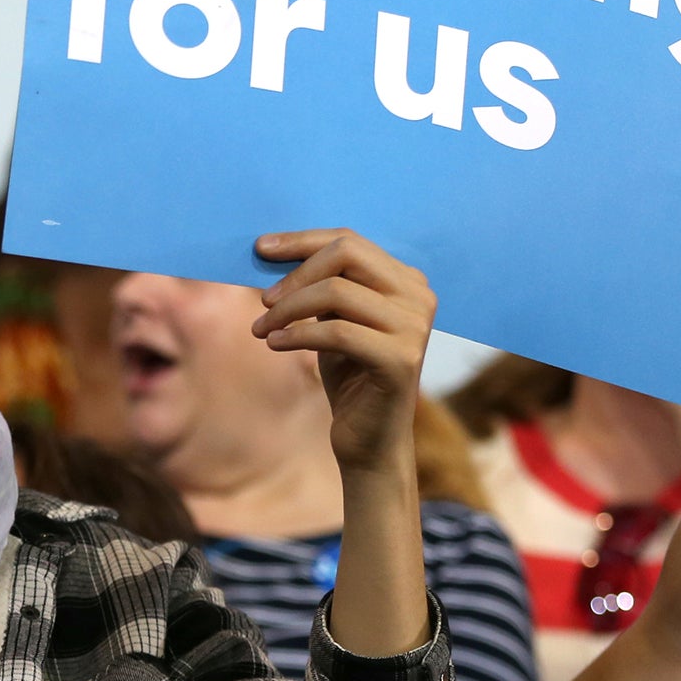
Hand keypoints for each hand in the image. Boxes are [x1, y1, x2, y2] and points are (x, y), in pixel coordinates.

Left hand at [252, 230, 433, 476]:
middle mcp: (419, 298)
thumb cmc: (349, 373)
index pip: (350, 240)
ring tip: (263, 328)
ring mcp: (415, 328)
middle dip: (296, 274)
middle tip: (264, 301)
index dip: (302, 241)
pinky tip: (275, 343)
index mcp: (407, 281)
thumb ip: (321, 284)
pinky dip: (297, 334)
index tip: (261, 247)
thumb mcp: (334, 318)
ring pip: (336, 292)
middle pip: (346, 254)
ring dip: (288, 309)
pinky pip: (337, 332)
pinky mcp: (402, 360)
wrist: (370, 439)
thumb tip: (274, 248)